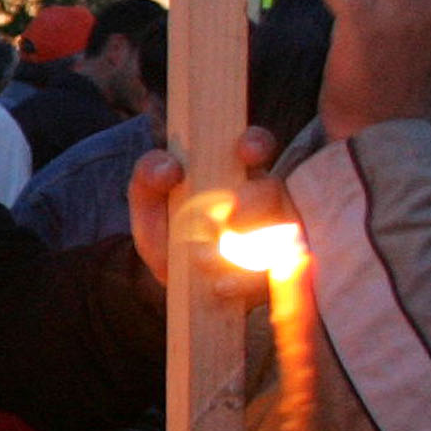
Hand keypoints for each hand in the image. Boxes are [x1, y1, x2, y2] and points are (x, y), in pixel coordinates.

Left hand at [128, 128, 279, 285]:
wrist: (176, 283)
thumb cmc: (167, 233)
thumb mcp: (148, 205)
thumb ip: (148, 178)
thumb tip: (169, 168)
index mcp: (234, 172)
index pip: (256, 146)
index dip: (255, 144)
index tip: (244, 153)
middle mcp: (265, 198)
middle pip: (272, 189)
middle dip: (248, 204)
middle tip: (218, 222)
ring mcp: (280, 232)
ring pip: (283, 230)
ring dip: (245, 246)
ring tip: (201, 262)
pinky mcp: (283, 270)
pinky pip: (281, 271)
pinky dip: (248, 279)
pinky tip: (220, 286)